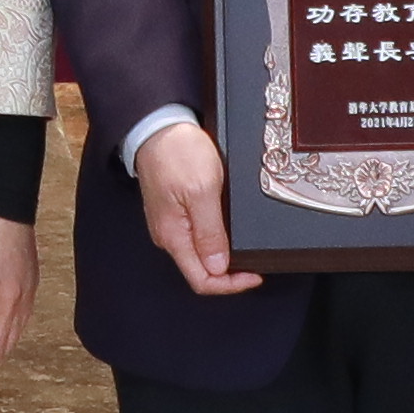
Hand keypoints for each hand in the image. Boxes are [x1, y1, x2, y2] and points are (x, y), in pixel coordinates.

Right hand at [130, 117, 254, 299]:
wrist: (158, 127)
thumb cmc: (178, 153)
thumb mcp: (203, 191)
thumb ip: (210, 233)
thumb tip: (218, 267)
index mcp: (174, 236)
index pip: (202, 280)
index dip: (230, 285)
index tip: (254, 274)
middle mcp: (169, 236)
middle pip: (200, 272)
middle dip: (230, 273)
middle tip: (256, 263)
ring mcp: (170, 225)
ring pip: (199, 256)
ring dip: (223, 257)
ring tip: (245, 249)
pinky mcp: (175, 212)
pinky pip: (196, 238)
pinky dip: (215, 241)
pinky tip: (228, 231)